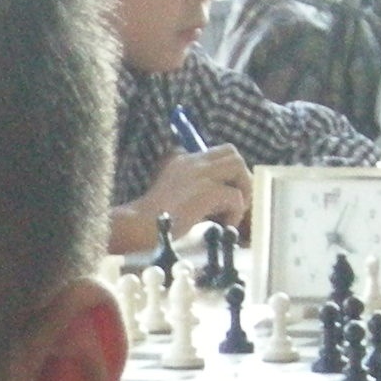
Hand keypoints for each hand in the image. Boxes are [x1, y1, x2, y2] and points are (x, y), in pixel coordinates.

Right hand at [113, 146, 254, 257]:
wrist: (137, 227)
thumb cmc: (150, 219)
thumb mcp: (168, 193)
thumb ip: (188, 188)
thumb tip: (218, 198)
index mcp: (182, 160)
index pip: (217, 153)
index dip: (229, 173)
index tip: (229, 194)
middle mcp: (192, 162)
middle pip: (232, 154)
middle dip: (242, 177)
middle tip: (239, 201)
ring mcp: (198, 175)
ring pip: (238, 167)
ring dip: (243, 190)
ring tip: (234, 212)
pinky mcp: (205, 192)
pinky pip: (235, 196)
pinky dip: (235, 213)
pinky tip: (224, 226)